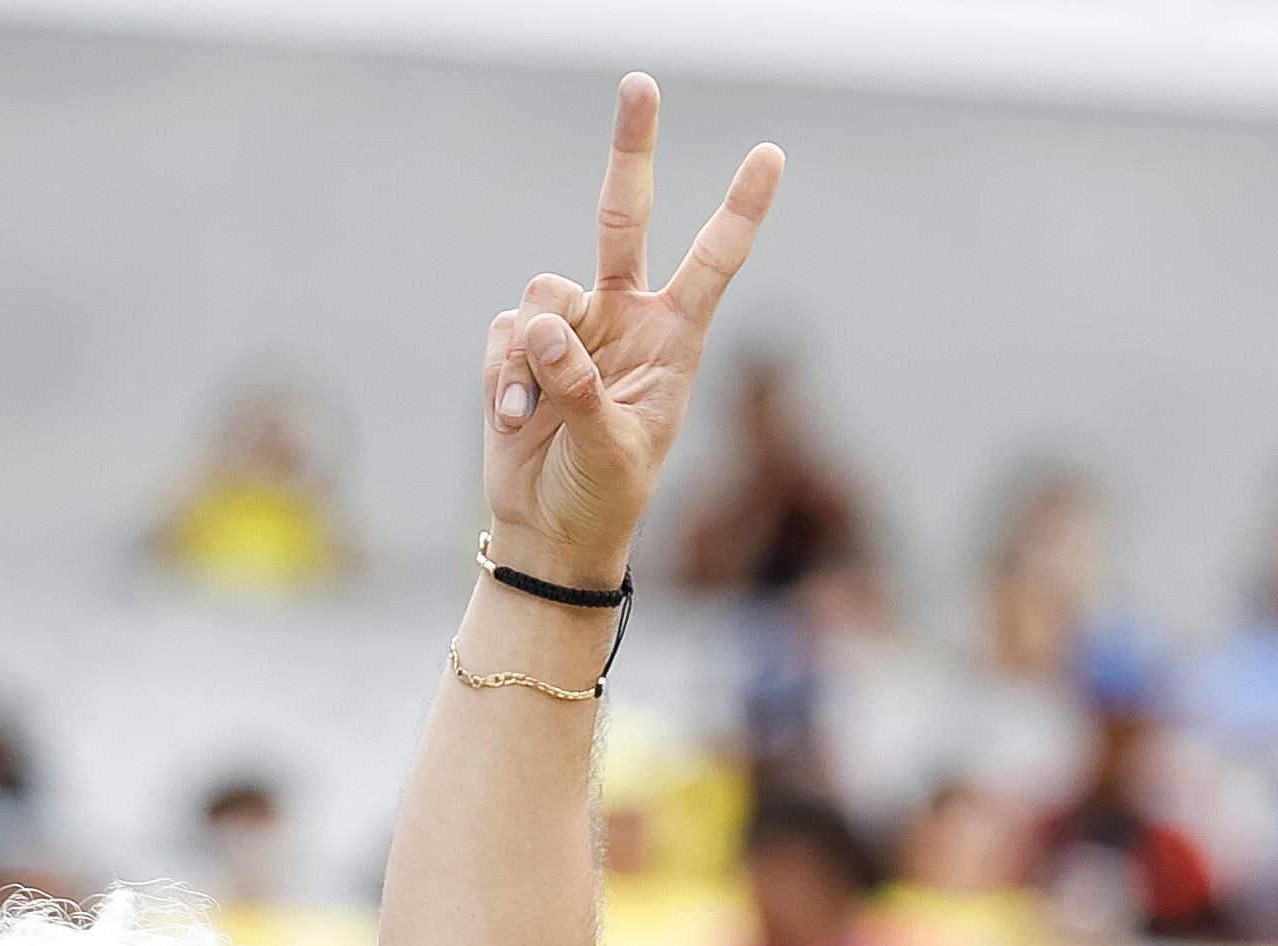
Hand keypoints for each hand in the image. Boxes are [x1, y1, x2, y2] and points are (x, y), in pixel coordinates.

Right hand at [479, 75, 785, 588]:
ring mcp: (571, 325)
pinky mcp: (520, 343)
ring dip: (536, 356)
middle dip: (632, 149)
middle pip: (625, 216)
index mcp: (675, 339)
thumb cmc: (604, 496)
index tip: (771, 154)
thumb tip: (541, 327)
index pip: (714, 262)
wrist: (550, 530)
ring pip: (544, 292)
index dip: (740, 208)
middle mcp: (626, 317)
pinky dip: (506, 378)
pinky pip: (506, 334)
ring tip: (544, 416)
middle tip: (641, 82)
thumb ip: (581, 387)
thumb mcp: (611, 451)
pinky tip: (519, 423)